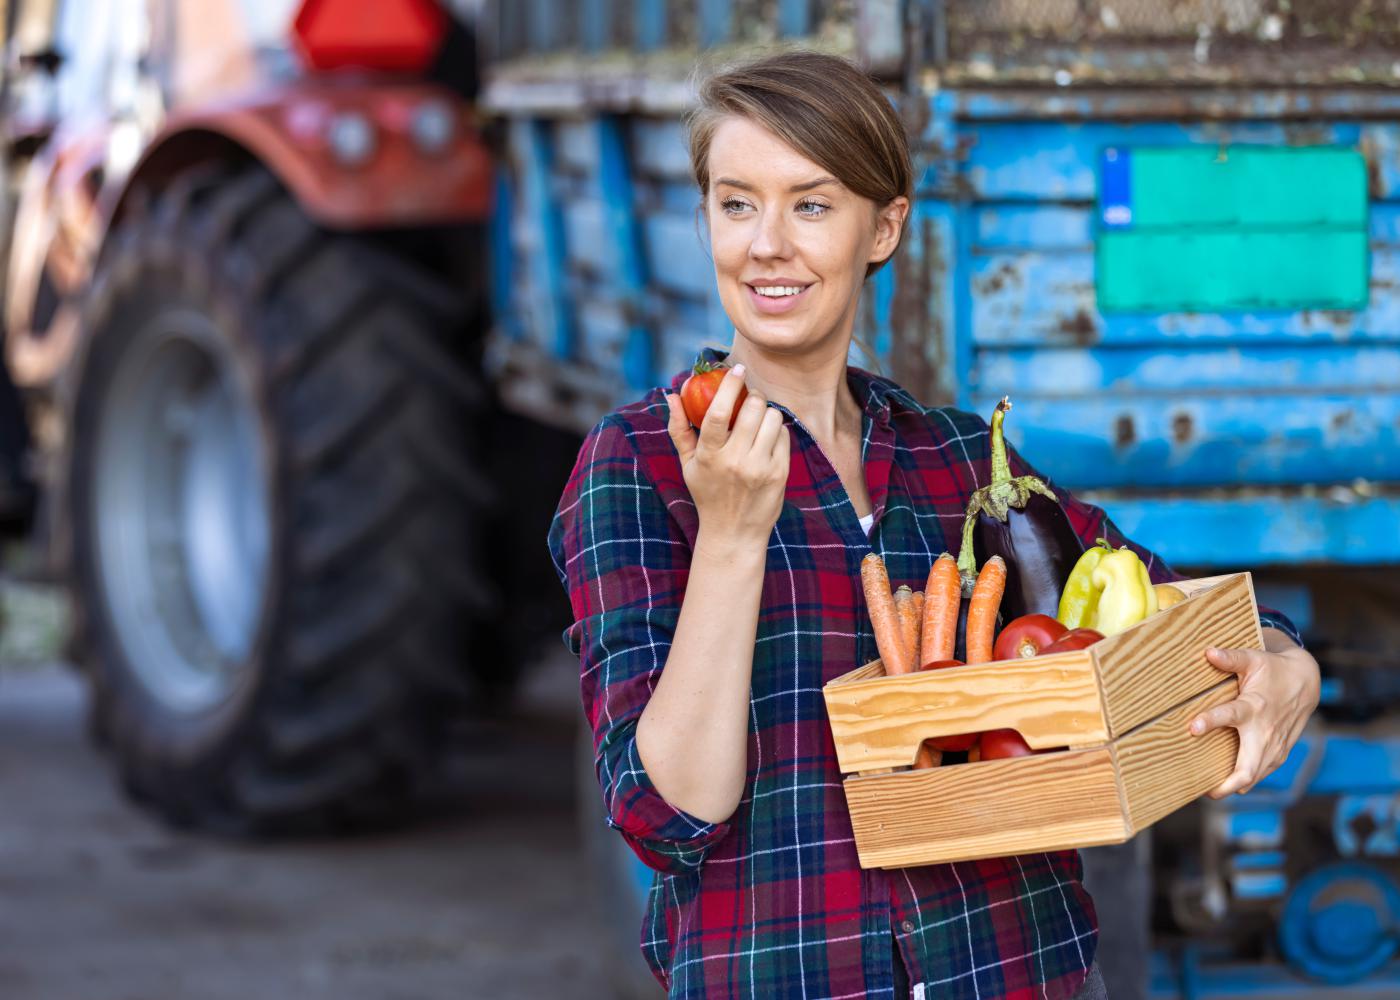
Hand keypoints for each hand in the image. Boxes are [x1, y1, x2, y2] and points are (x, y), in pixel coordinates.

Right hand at [665, 363, 789, 549]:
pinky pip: (784, 435)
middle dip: (752, 397)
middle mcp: (736, 461)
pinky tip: (767, 441)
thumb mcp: (688, 465)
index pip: (718, 413)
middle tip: (749, 400)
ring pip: (772, 418)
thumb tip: (671, 395)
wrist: (733, 533)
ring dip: (766, 413)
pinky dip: (776, 432)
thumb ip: (679, 429)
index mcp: (709, 456)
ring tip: (757, 422)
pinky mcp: (779, 474)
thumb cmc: (708, 494)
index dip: (729, 386)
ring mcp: (760, 468)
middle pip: (753, 409)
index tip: (736, 369)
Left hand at [1189, 629, 1320, 797]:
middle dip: (1229, 783)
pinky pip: (1261, 773)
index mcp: (1253, 706)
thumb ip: (1230, 658)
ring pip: (1255, 775)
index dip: (1211, 721)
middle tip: (1207, 792)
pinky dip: (1246, 782)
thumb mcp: (1253, 659)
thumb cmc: (1272, 670)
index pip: (1230, 715)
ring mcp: (1273, 746)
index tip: (1192, 728)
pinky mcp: (1278, 754)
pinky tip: (1229, 787)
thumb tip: (1208, 652)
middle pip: (1249, 767)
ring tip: (1210, 793)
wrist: (1306, 682)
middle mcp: (1264, 731)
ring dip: (1234, 786)